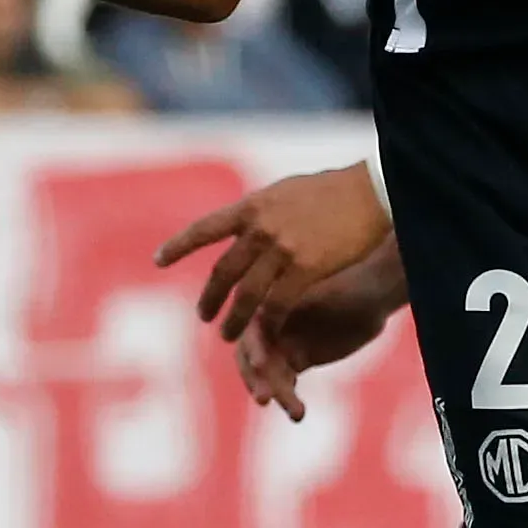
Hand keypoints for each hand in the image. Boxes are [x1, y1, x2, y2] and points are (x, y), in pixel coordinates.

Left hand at [153, 162, 391, 341]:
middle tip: (203, 317)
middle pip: (223, 273)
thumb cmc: (332, 191)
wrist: (369, 193)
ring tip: (228, 336)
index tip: (158, 261)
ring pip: (246, 295)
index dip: (179, 246)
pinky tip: (267, 333)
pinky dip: (268, 323)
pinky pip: (277, 304)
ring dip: (234, 320)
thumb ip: (260, 212)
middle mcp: (260, 228)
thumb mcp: (285, 192)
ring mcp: (281, 249)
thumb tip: (242, 225)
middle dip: (209, 299)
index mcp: (252, 206)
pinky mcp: (305, 269)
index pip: (204, 229)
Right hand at [234, 251, 402, 420]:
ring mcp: (281, 341)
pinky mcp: (297, 359)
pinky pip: (284, 383)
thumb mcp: (323, 289)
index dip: (252, 346)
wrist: (370, 292)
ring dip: (276, 394)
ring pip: (267, 374)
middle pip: (250, 355)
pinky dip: (288, 399)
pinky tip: (298, 413)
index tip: (261, 364)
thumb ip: (298, 302)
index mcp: (267, 299)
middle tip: (264, 398)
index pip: (249, 327)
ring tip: (296, 412)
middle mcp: (268, 322)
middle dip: (255, 378)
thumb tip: (274, 311)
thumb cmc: (348, 282)